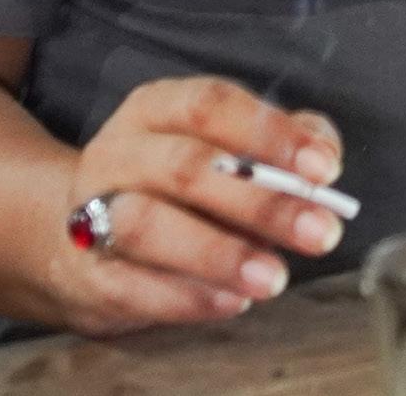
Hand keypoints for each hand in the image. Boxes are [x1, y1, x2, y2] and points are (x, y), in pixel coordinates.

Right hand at [46, 77, 346, 335]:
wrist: (81, 243)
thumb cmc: (179, 189)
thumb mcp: (228, 149)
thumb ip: (282, 144)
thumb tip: (323, 159)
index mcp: (155, 108)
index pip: (210, 104)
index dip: (271, 134)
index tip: (325, 169)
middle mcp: (116, 153)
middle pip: (186, 167)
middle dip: (262, 202)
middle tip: (322, 232)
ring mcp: (88, 214)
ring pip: (146, 225)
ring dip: (219, 255)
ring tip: (275, 278)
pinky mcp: (84, 274)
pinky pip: (129, 285)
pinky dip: (185, 297)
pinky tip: (233, 302)